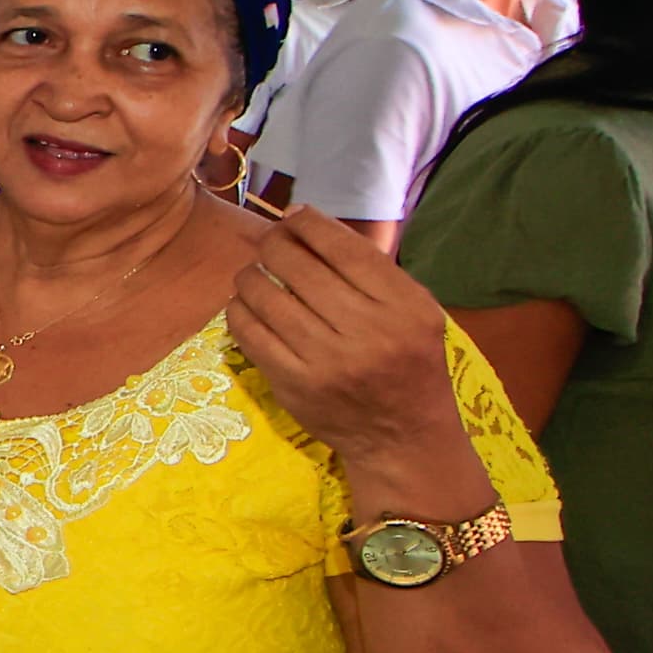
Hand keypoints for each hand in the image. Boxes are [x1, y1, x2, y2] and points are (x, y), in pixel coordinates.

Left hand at [225, 209, 469, 486]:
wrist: (403, 436)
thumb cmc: (408, 361)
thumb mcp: (412, 309)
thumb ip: (368, 266)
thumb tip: (301, 217)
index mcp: (403, 305)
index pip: (343, 247)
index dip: (308, 224)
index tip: (293, 217)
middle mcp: (368, 331)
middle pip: (297, 265)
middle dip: (274, 244)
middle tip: (270, 244)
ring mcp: (327, 360)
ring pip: (265, 294)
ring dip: (251, 275)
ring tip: (254, 274)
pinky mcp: (294, 384)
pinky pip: (249, 332)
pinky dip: (240, 310)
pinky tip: (246, 305)